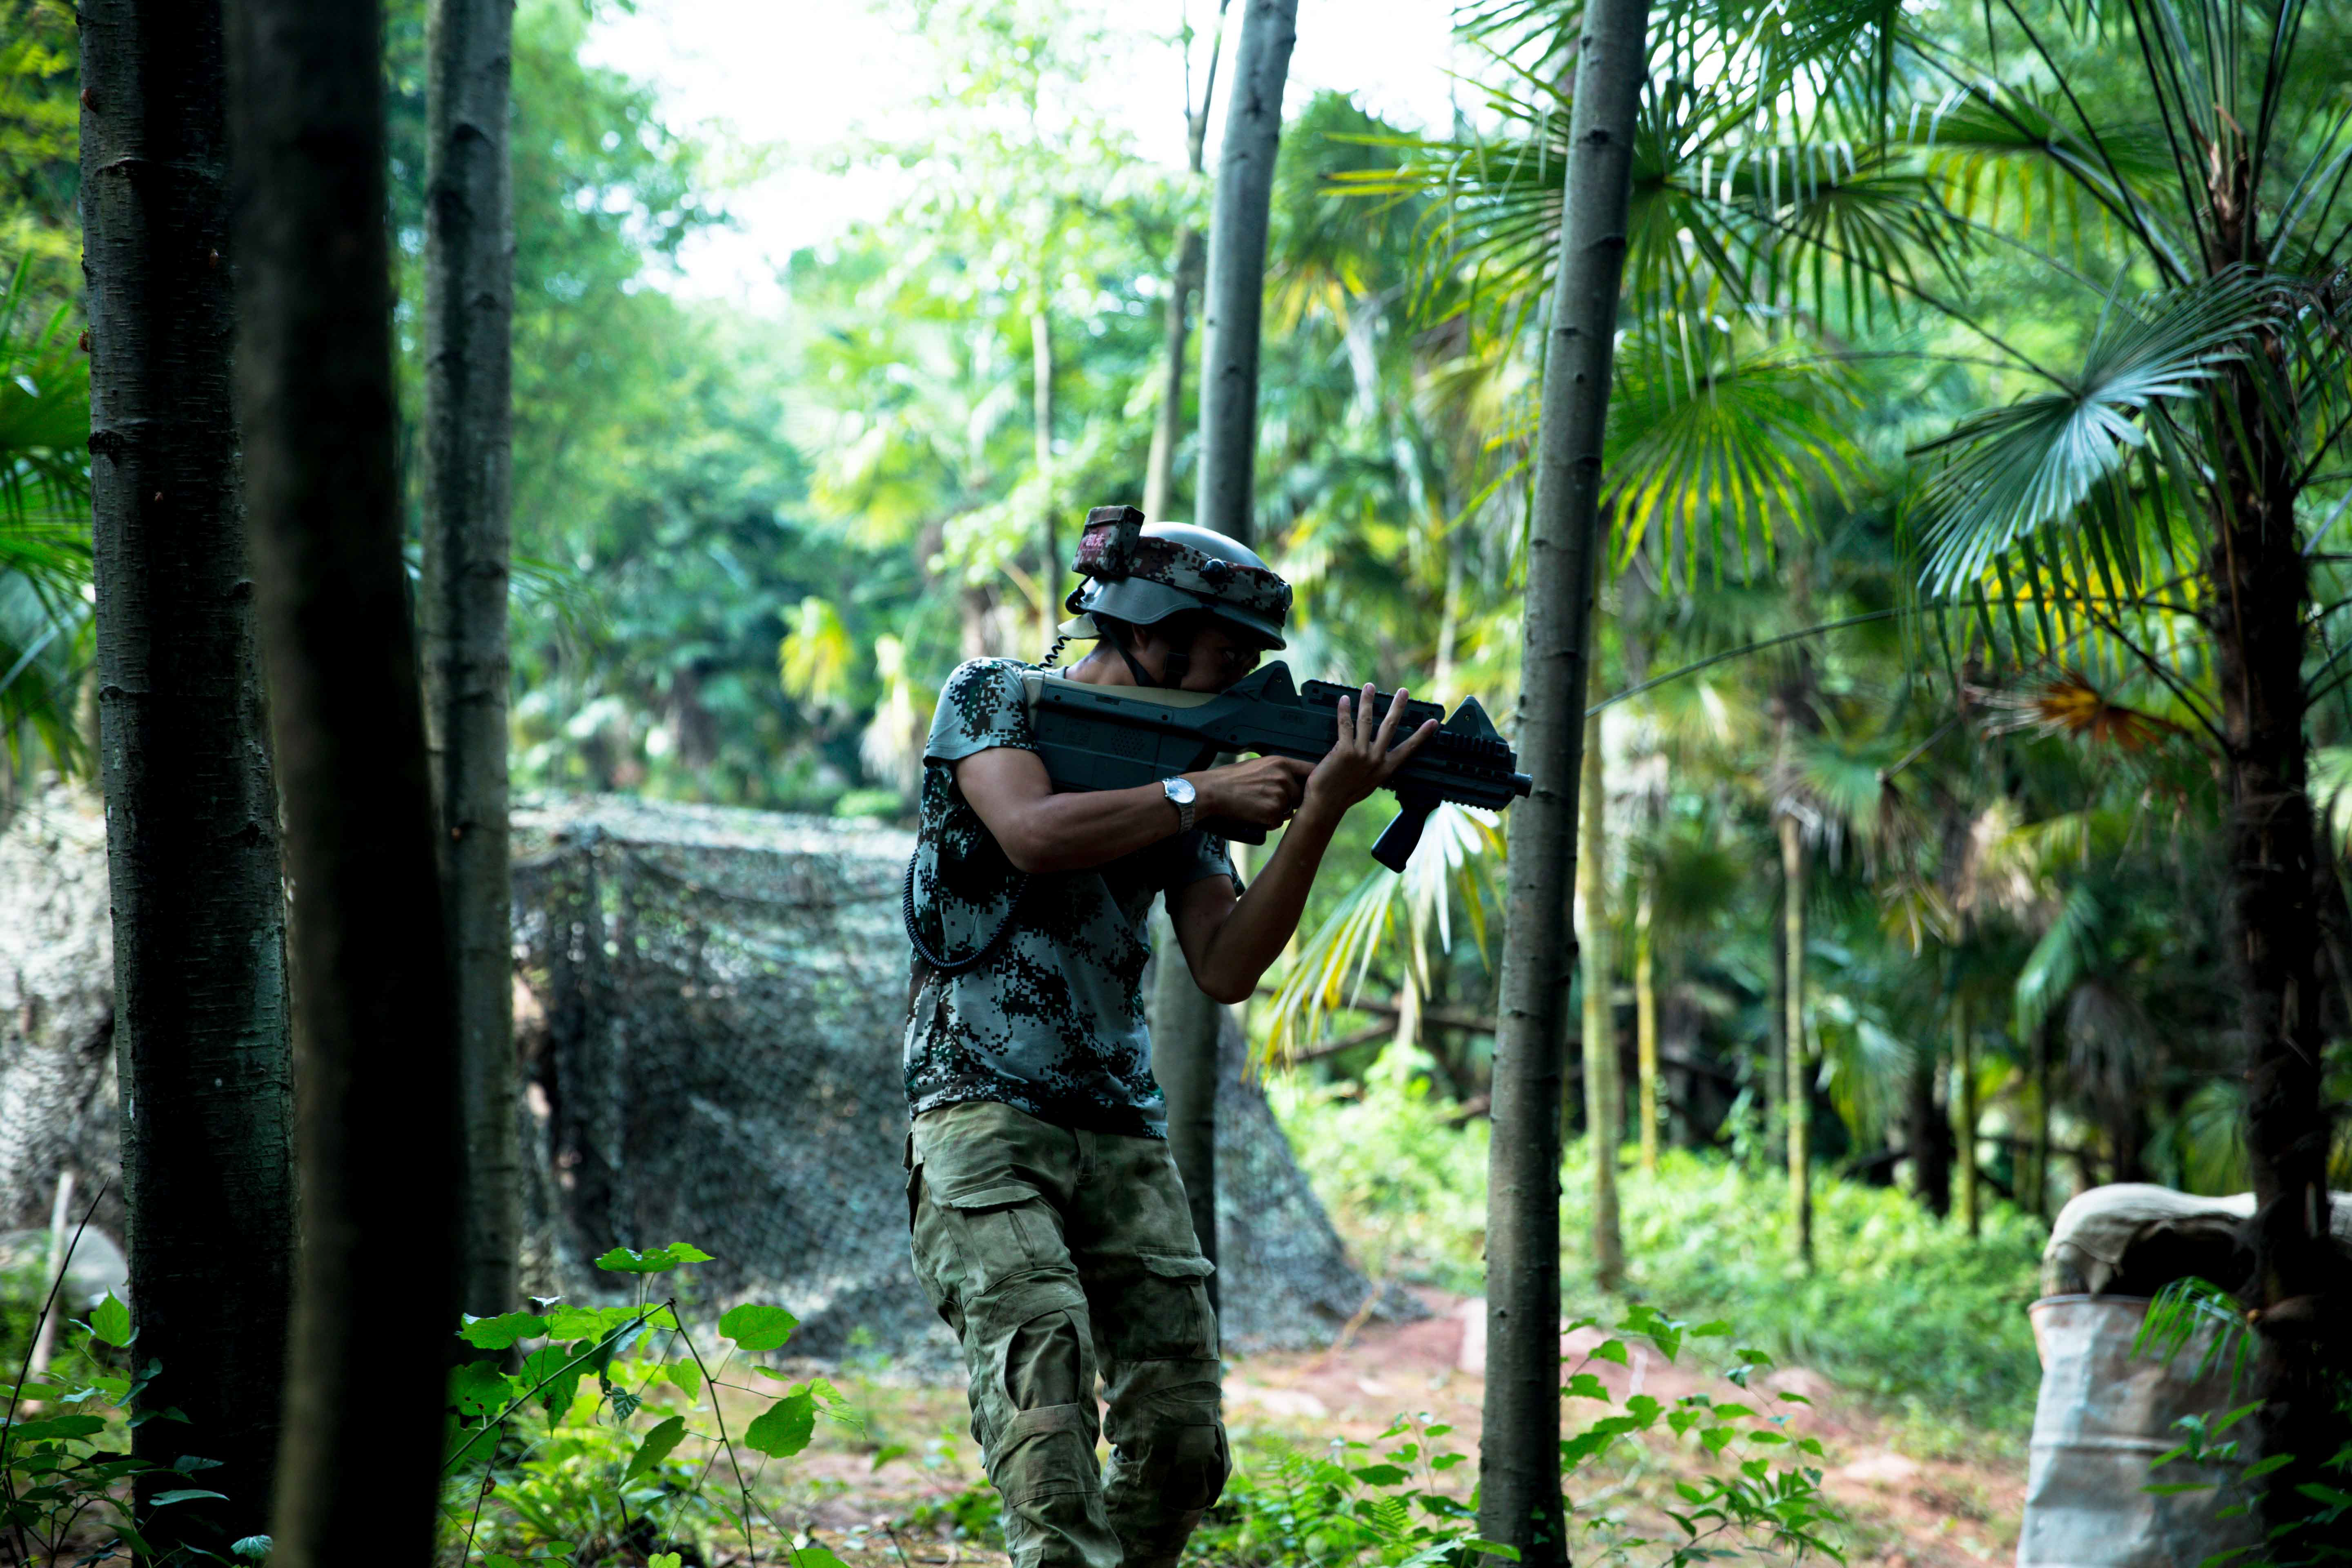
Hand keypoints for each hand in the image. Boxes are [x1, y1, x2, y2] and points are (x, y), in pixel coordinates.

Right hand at [1194, 755, 1314, 828]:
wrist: (1213, 791)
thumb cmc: (1230, 778)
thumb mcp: (1258, 765)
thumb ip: (1278, 770)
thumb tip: (1291, 778)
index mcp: (1281, 763)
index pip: (1310, 770)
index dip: (1312, 781)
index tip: (1311, 787)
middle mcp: (1283, 777)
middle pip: (1301, 795)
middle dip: (1290, 801)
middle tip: (1268, 800)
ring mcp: (1279, 795)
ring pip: (1290, 810)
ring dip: (1278, 812)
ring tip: (1257, 806)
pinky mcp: (1272, 812)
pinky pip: (1278, 822)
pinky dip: (1268, 822)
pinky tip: (1254, 815)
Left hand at [1304, 683, 1438, 815]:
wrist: (1327, 804)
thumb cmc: (1346, 795)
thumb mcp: (1368, 784)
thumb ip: (1375, 769)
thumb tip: (1379, 757)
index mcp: (1385, 768)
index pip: (1408, 748)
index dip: (1421, 734)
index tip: (1433, 722)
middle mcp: (1376, 759)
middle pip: (1390, 727)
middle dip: (1398, 707)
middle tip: (1403, 691)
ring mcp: (1360, 754)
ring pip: (1366, 720)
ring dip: (1367, 701)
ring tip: (1369, 687)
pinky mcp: (1343, 751)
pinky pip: (1345, 725)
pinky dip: (1344, 710)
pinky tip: (1344, 700)